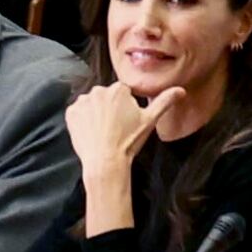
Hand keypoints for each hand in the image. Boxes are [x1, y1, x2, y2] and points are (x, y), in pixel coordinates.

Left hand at [65, 80, 182, 176]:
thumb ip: (164, 101)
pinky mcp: (70, 113)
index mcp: (118, 89)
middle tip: (115, 128)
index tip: (125, 121)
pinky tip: (92, 132)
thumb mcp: (150, 120)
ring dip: (95, 113)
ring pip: (91, 104)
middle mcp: (98, 91)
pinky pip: (77, 113)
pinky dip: (82, 121)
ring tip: (103, 131)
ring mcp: (82, 102)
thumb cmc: (129, 141)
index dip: (125, 107)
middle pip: (105, 96)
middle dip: (109, 108)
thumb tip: (181, 90)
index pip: (122, 92)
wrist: (106, 162)